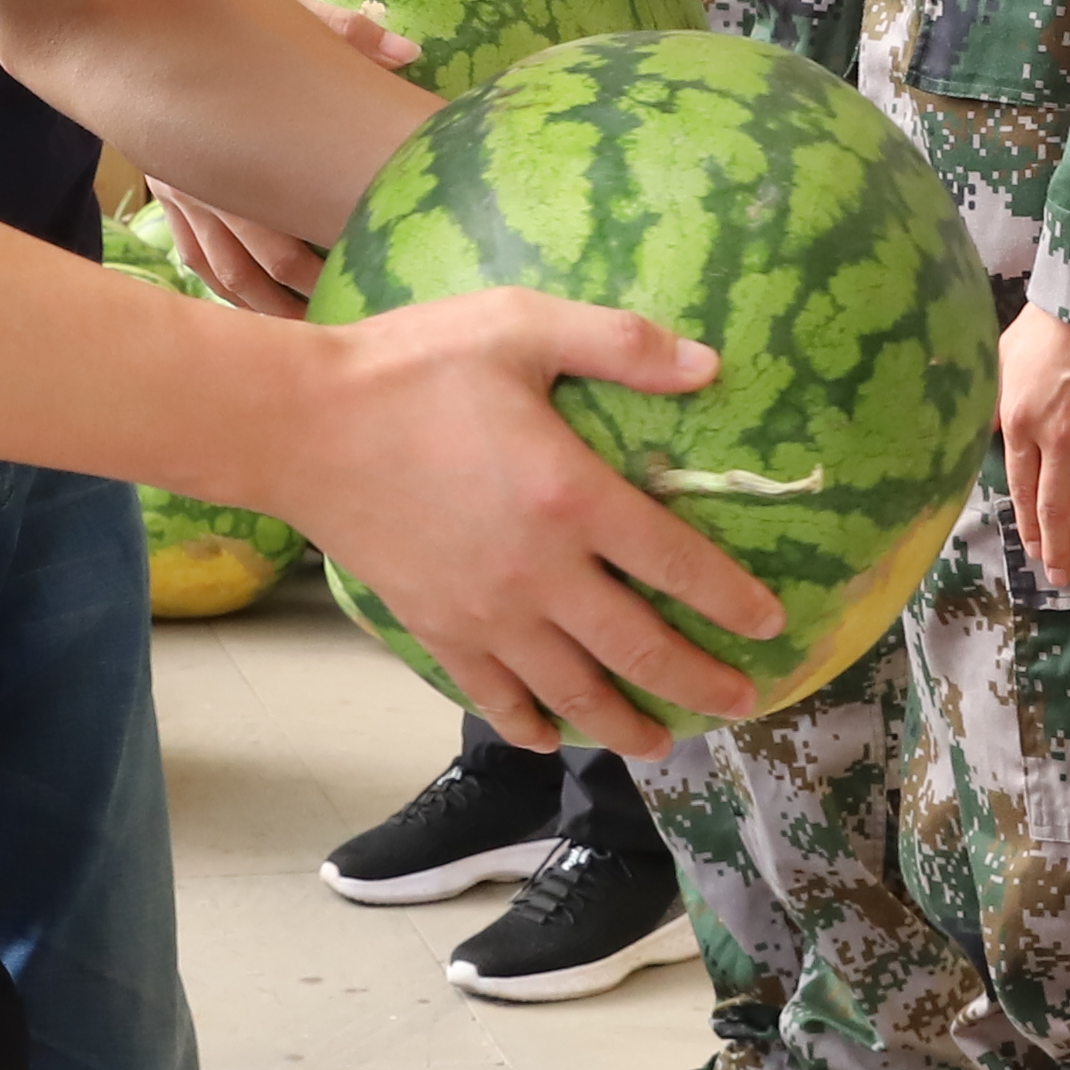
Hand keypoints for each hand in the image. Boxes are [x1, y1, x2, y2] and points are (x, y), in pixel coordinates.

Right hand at [150, 0, 416, 310]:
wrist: (113, 23)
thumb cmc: (209, 20)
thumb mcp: (277, 14)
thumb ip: (340, 31)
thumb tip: (408, 50)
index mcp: (239, 147)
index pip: (291, 219)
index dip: (332, 250)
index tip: (375, 265)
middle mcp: (207, 182)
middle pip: (260, 262)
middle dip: (306, 294)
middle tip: (356, 313)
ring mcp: (183, 195)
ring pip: (223, 273)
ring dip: (264, 309)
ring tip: (309, 335)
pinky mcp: (167, 198)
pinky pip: (193, 256)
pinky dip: (220, 288)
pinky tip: (250, 310)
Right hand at [280, 290, 779, 758]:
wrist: (298, 426)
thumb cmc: (412, 367)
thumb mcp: (521, 326)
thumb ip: (619, 343)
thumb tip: (710, 364)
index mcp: (572, 497)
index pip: (677, 564)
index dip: (731, 600)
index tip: (770, 624)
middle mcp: (539, 572)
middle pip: (638, 649)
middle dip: (698, 684)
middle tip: (741, 706)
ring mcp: (485, 612)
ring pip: (572, 690)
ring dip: (624, 723)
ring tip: (663, 744)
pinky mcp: (435, 627)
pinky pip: (493, 694)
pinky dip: (529, 723)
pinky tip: (552, 737)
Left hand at [999, 305, 1069, 587]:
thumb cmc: (1043, 328)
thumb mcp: (1000, 364)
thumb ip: (990, 406)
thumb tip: (973, 433)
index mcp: (1021, 424)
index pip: (1022, 490)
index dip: (1029, 526)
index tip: (1036, 551)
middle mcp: (1059, 439)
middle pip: (1058, 506)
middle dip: (1061, 548)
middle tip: (1063, 577)